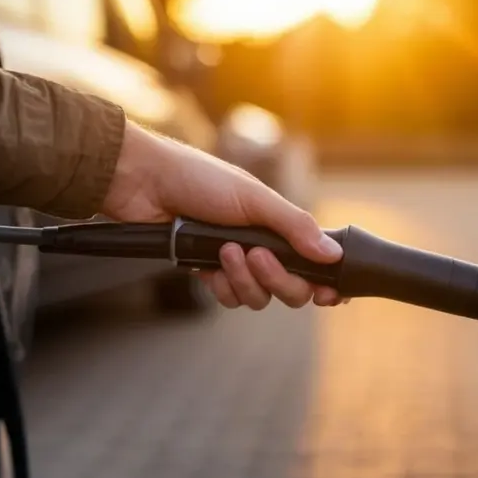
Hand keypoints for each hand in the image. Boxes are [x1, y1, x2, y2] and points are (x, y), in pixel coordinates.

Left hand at [100, 121, 345, 309]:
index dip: (325, 283)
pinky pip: (229, 299)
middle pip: (292, 289)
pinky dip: (221, 285)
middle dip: (278, 280)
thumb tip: (333, 254)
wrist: (145, 184)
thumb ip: (295, 227)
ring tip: (224, 250)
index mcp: (279, 225)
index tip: (329, 294)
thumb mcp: (255, 198)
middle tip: (258, 257)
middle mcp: (264, 246)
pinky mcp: (209, 274)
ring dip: (244, 279)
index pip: (314, 262)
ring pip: (259, 298)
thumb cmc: (199, 179)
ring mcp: (237, 262)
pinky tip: (208, 265)